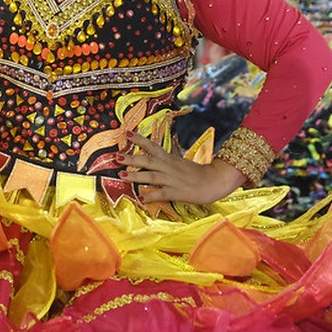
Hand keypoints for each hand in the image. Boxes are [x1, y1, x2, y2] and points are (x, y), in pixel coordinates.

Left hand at [122, 133, 245, 204]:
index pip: (152, 146)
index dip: (139, 140)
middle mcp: (169, 167)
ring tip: (121, 176)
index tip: (127, 133)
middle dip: (131, 159)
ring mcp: (172, 180)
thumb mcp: (180, 163)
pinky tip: (140, 198)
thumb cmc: (196, 173)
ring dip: (135, 177)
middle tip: (116, 156)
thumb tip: (153, 158)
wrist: (214, 181)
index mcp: (170, 159)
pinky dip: (150, 196)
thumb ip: (166, 161)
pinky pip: (160, 194)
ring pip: (150, 177)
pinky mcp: (176, 192)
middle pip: (147, 161)